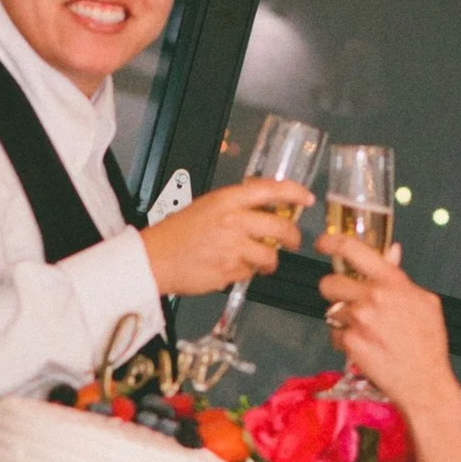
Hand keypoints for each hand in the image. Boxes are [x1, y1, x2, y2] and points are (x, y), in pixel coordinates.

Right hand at [141, 178, 314, 296]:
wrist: (154, 258)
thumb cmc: (176, 234)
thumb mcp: (207, 206)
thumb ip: (236, 207)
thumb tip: (266, 210)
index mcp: (227, 199)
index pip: (270, 189)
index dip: (294, 192)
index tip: (306, 198)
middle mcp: (234, 220)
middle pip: (281, 227)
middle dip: (292, 237)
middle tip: (292, 241)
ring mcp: (233, 246)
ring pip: (270, 254)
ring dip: (270, 260)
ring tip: (262, 262)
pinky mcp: (230, 269)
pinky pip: (251, 271)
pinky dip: (246, 272)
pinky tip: (232, 267)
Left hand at [317, 232, 454, 417]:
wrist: (425, 382)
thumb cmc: (428, 343)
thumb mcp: (425, 301)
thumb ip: (401, 276)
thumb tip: (391, 252)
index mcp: (391, 282)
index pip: (353, 250)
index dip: (331, 242)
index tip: (322, 242)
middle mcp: (372, 298)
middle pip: (329, 283)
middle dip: (334, 292)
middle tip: (348, 302)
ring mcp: (359, 321)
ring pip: (331, 311)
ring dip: (342, 320)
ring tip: (366, 332)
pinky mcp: (350, 343)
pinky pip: (335, 334)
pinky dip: (345, 341)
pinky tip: (365, 347)